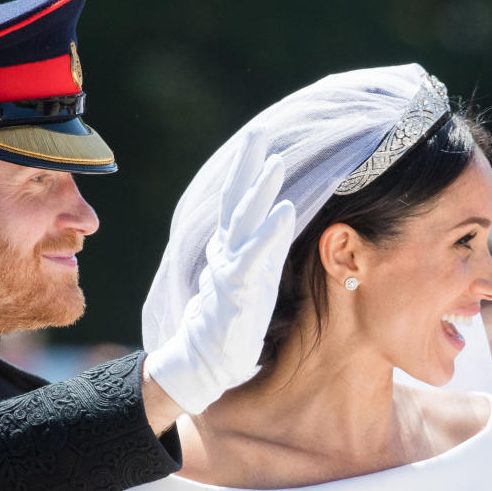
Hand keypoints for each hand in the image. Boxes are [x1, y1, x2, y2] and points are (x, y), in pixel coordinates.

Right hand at [145, 128, 294, 413]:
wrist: (206, 360)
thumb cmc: (230, 324)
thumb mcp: (249, 280)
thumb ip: (259, 252)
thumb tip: (277, 227)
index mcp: (230, 248)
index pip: (237, 202)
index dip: (246, 170)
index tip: (259, 140)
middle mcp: (227, 252)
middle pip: (235, 199)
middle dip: (247, 164)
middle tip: (259, 130)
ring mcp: (231, 269)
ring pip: (244, 221)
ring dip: (260, 190)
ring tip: (277, 162)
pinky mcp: (238, 289)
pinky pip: (255, 255)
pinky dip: (270, 231)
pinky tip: (285, 210)